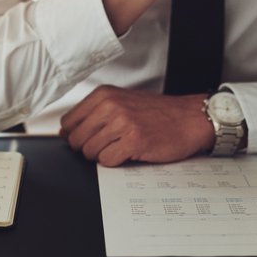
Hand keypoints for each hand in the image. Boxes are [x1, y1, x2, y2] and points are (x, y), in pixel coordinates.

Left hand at [60, 85, 214, 166]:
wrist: (190, 118)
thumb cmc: (158, 113)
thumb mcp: (122, 102)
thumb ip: (94, 114)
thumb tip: (66, 133)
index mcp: (104, 95)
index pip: (68, 122)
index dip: (76, 135)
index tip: (89, 138)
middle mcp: (110, 106)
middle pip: (76, 139)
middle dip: (88, 148)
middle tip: (108, 145)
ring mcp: (122, 123)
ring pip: (89, 152)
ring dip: (103, 155)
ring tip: (121, 147)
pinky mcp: (133, 141)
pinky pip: (107, 161)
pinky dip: (116, 162)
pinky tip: (129, 153)